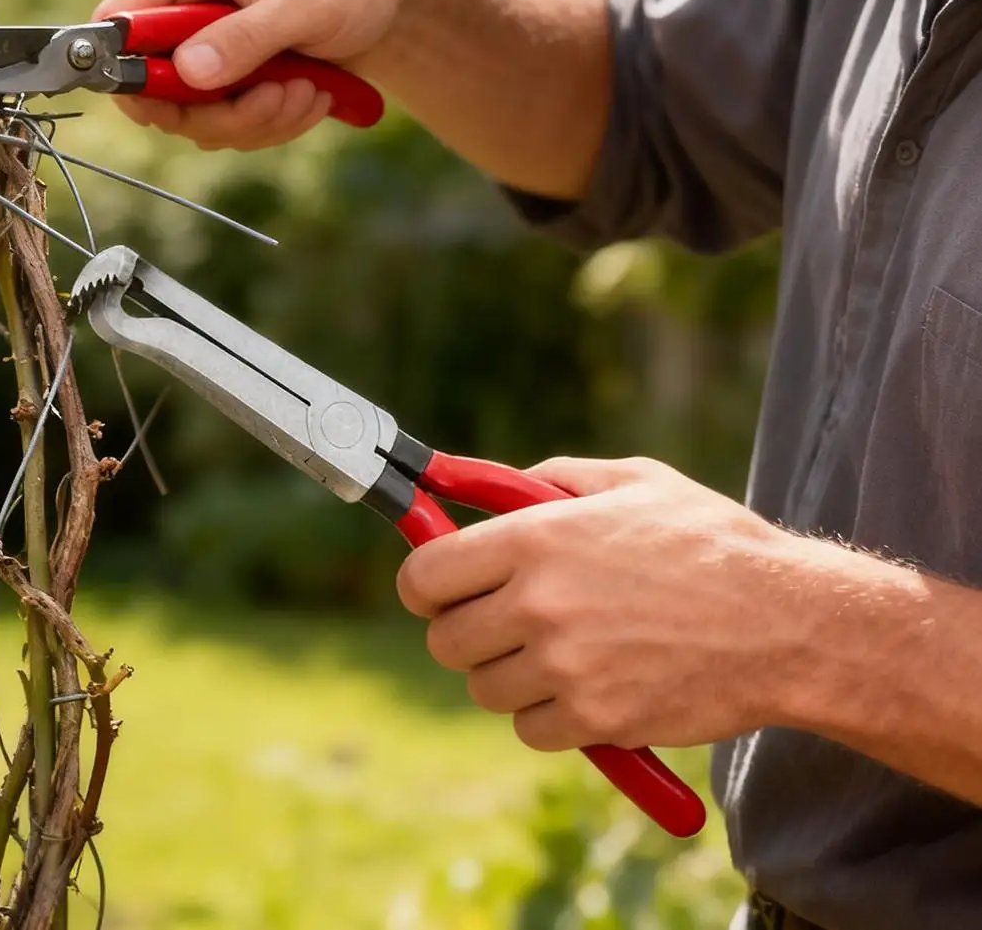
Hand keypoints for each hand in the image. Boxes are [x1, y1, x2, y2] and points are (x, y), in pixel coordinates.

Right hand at [94, 0, 427, 149]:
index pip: (117, 24)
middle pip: (150, 86)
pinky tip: (307, 97)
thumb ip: (244, 38)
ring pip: (189, 113)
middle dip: (217, 110)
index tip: (181, 104)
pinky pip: (220, 120)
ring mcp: (198, 39)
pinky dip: (265, 121)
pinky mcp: (221, 70)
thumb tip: (187, 73)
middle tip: (276, 102)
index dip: (133, 73)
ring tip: (307, 94)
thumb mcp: (303, 6)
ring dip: (252, 119)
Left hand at [395, 456, 829, 751]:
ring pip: (485, 688)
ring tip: (555, 651)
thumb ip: (548, 479)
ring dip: (508, 675)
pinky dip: (548, 716)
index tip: (435, 589)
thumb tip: (481, 483)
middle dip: (464, 630)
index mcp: (534, 539)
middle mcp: (538, 604)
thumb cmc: (709, 541)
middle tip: (500, 621)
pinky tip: (586, 686)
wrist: (787, 622)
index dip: (423, 584)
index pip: (424, 575)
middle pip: (445, 639)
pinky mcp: (598, 719)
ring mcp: (566, 667)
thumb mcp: (630, 481)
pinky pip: (532, 730)